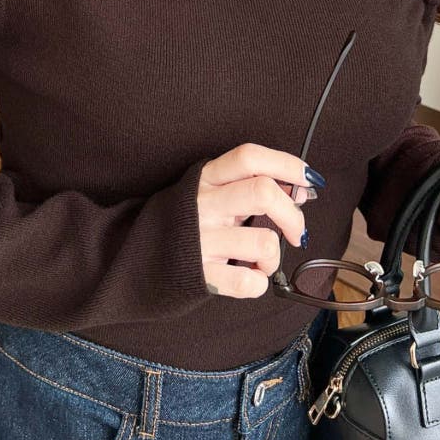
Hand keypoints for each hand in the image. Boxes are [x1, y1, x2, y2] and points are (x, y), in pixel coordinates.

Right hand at [196, 143, 324, 298]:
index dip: (286, 164)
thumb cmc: (181, 223)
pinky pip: (248, 281)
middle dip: (293, 214)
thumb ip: (246, 185)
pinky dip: (258, 282)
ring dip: (274, 256)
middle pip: (263, 192)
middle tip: (296, 231)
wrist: (131, 258)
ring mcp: (201, 240)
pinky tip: (247, 275)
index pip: (249, 157)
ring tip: (261, 260)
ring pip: (264, 241)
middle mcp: (203, 205)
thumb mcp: (207, 192)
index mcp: (205, 178)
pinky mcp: (199, 275)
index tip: (308, 180)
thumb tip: (300, 189)